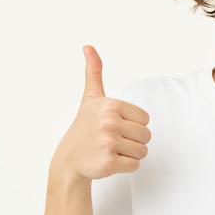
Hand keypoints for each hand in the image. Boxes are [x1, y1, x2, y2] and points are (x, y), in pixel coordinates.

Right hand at [50, 45, 150, 180]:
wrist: (68, 161)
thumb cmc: (84, 128)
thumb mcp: (90, 98)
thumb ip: (93, 72)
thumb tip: (88, 46)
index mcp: (110, 105)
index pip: (145, 119)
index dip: (133, 125)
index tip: (115, 126)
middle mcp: (109, 122)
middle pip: (146, 135)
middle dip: (133, 141)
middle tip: (113, 141)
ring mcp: (108, 142)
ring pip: (142, 151)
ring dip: (130, 155)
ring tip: (111, 151)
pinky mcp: (108, 162)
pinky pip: (135, 165)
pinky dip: (126, 167)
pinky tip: (109, 162)